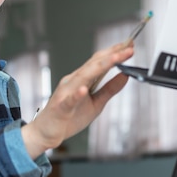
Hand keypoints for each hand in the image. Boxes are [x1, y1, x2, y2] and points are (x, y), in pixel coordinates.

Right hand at [21, 42, 133, 158]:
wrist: (46, 132)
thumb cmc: (69, 117)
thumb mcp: (96, 103)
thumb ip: (109, 89)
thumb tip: (125, 75)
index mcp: (81, 79)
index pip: (99, 61)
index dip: (114, 52)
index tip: (130, 44)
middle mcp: (72, 81)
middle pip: (94, 64)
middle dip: (112, 55)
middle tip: (129, 47)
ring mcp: (65, 93)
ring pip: (83, 77)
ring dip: (100, 66)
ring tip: (115, 59)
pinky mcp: (60, 107)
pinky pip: (69, 100)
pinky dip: (76, 94)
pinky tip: (83, 90)